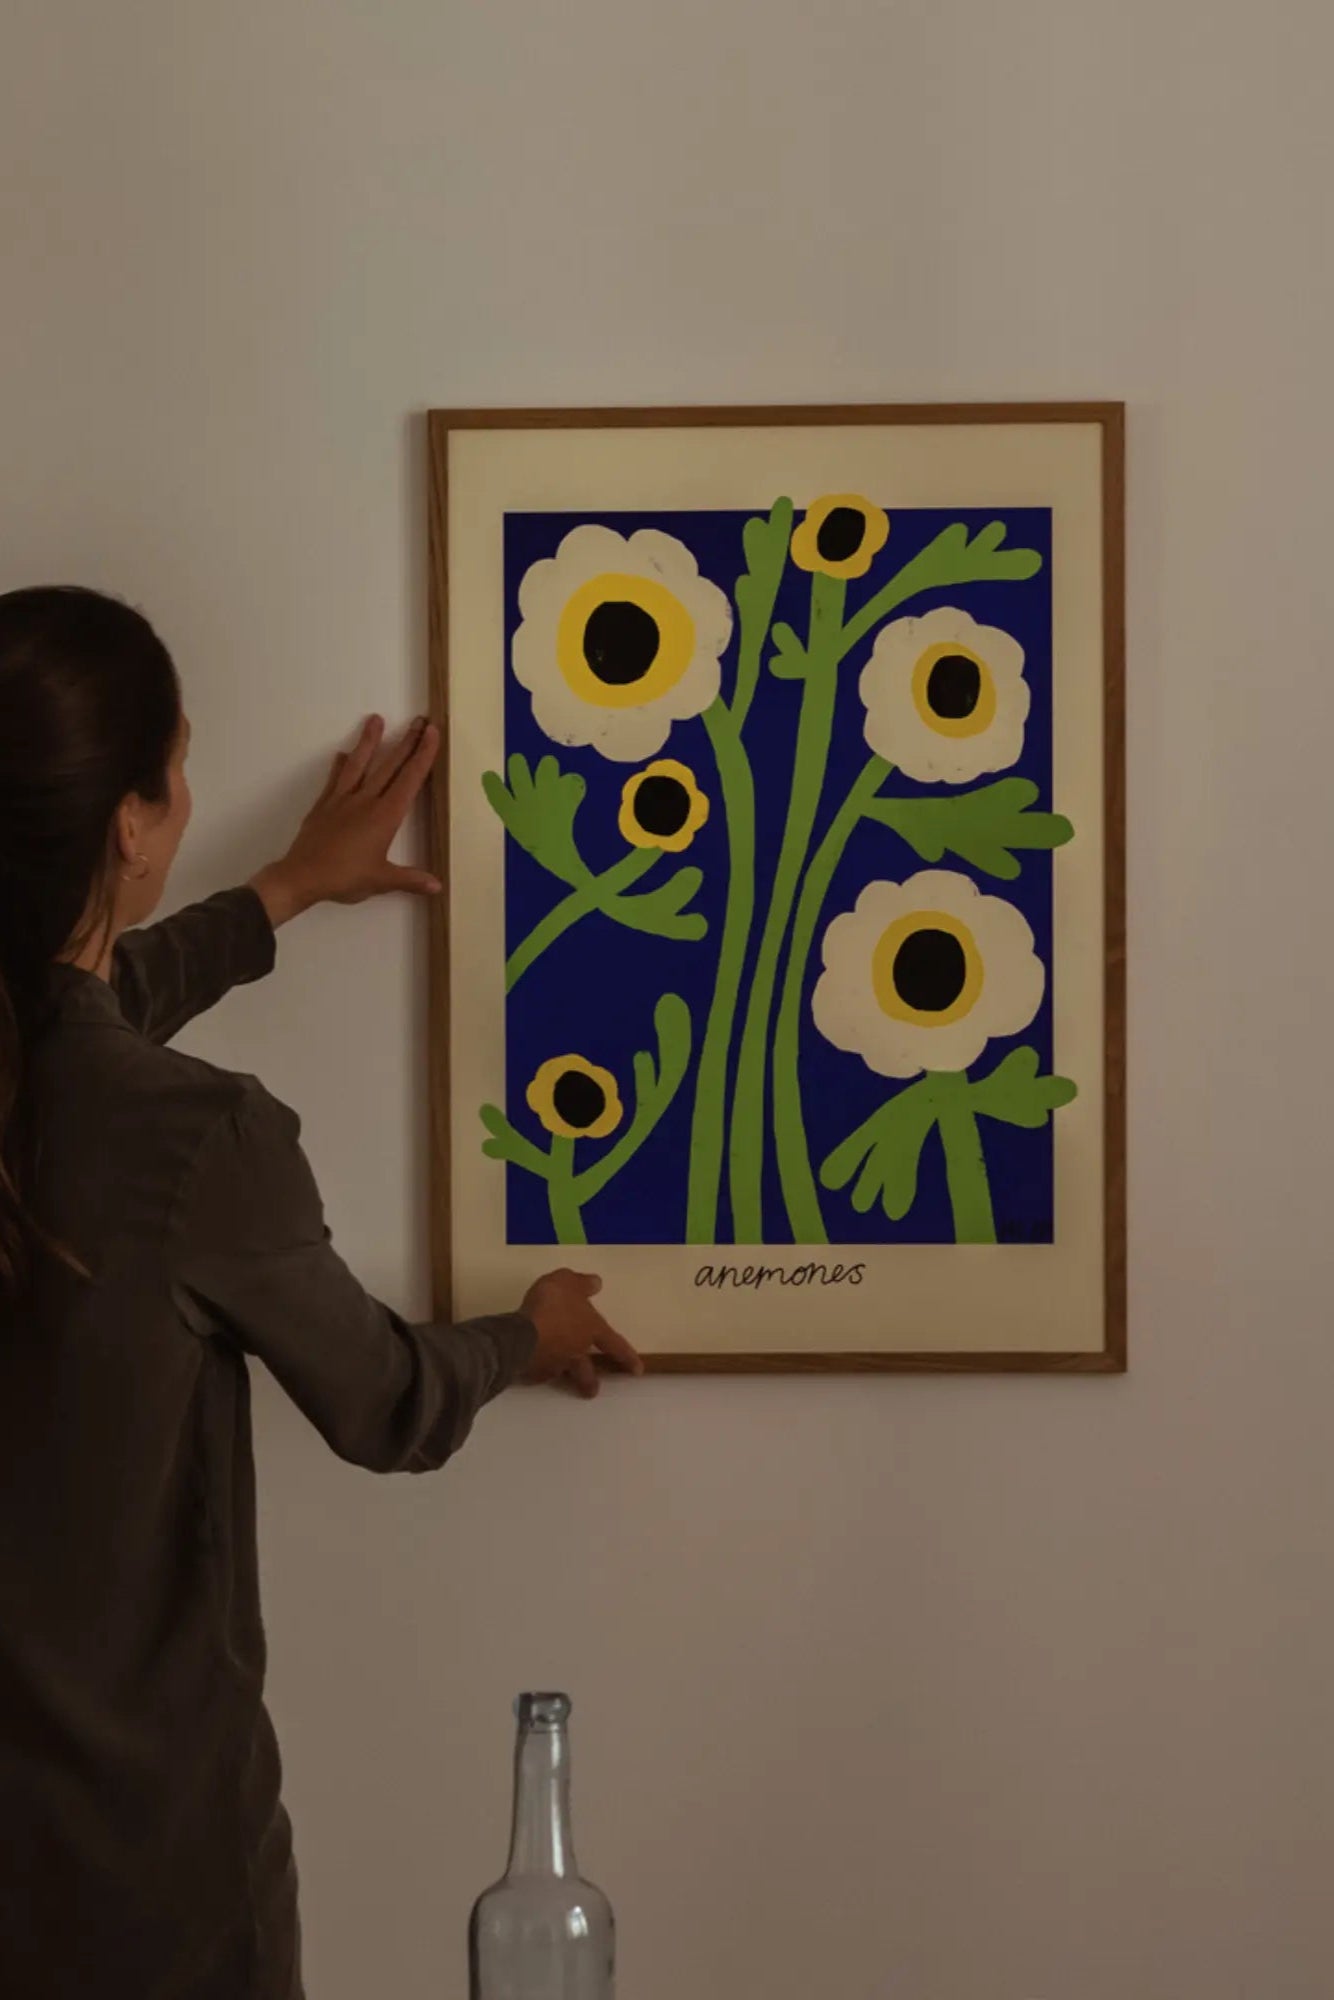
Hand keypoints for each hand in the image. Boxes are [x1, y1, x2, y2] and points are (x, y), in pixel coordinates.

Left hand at [250, 715, 441, 925]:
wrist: (302, 876)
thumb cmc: (345, 878)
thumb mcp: (382, 880)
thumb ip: (410, 880)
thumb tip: (438, 887)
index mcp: (385, 816)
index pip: (410, 779)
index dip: (423, 755)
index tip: (432, 733)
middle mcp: (366, 800)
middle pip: (390, 765)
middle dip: (407, 742)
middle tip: (420, 720)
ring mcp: (342, 799)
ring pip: (360, 764)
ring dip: (369, 741)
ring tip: (376, 719)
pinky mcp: (324, 804)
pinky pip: (335, 779)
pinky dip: (341, 765)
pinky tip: (343, 754)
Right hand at [519, 1268, 643, 1398]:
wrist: (523, 1332)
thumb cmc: (551, 1305)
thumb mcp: (567, 1282)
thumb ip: (581, 1284)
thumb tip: (596, 1283)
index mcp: (591, 1329)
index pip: (615, 1344)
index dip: (627, 1357)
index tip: (638, 1371)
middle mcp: (576, 1351)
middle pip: (588, 1370)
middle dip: (590, 1382)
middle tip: (592, 1392)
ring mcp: (555, 1364)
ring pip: (563, 1375)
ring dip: (563, 1379)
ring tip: (560, 1383)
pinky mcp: (534, 1371)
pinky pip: (538, 1372)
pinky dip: (537, 1372)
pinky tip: (531, 1371)